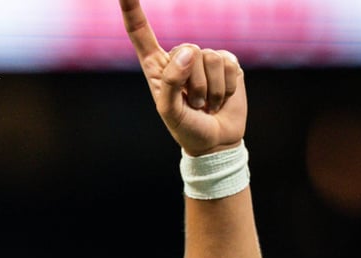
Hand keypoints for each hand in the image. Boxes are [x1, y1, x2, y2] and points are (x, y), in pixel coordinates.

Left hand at [119, 0, 246, 154]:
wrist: (216, 142)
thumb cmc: (187, 128)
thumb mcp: (170, 112)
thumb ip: (172, 83)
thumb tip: (189, 51)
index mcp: (157, 67)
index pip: (141, 33)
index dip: (132, 10)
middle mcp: (180, 57)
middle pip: (188, 50)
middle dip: (194, 83)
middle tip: (194, 105)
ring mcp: (205, 59)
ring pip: (209, 58)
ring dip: (210, 89)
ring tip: (207, 104)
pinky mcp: (227, 63)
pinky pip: (228, 64)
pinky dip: (226, 88)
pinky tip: (222, 98)